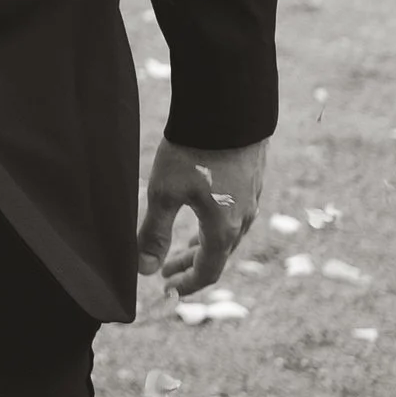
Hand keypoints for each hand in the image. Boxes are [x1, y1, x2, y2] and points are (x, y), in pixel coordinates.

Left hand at [137, 134, 266, 293]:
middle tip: (166, 269)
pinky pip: (236, 213)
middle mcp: (244, 218)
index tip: (168, 289)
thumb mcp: (164, 193)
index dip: (188, 284)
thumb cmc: (194, 152)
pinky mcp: (252, 177)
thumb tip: (143, 271)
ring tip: (184, 245)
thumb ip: (154, 233)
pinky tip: (204, 210)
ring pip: (229, 233)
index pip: (209, 271)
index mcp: (223, 229)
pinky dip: (216, 224)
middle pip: (219, 254)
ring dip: (204, 244)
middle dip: (191, 264)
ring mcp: (251, 197)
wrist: (229, 107)